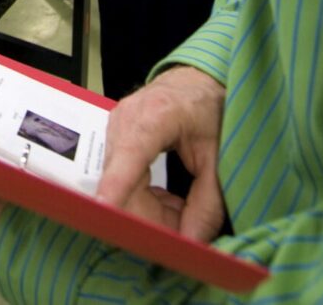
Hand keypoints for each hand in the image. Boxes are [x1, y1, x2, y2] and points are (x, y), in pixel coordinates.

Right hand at [98, 66, 227, 241]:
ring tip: (181, 210)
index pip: (130, 157)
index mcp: (155, 116)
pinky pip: (122, 181)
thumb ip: (208, 202)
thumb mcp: (219, 156)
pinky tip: (167, 200)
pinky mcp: (114, 139)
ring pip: (120, 187)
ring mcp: (115, 129)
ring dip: (149, 210)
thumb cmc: (210, 108)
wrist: (198, 81)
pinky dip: (143, 198)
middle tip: (184, 228)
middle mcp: (126, 119)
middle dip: (151, 217)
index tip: (103, 211)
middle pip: (123, 183)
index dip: (115, 187)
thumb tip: (191, 242)